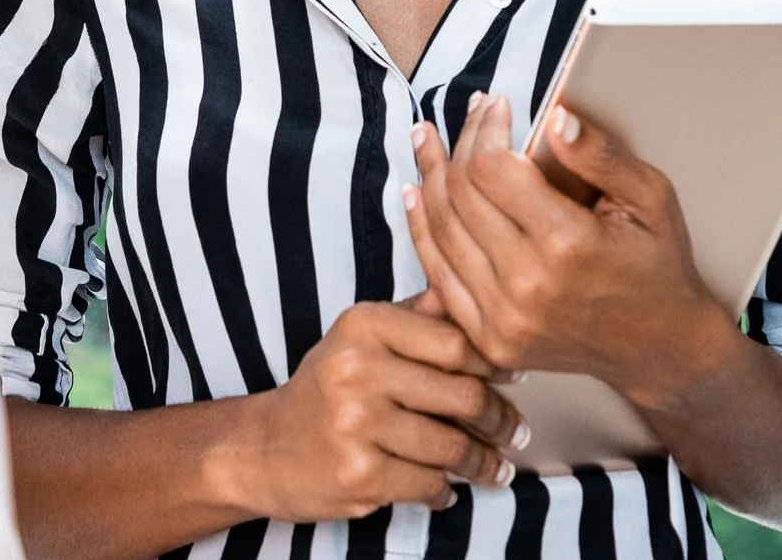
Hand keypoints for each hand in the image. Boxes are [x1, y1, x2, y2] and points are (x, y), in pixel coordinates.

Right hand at [222, 299, 528, 522]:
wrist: (265, 449)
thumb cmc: (326, 389)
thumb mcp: (361, 338)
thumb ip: (415, 316)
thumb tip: (472, 292)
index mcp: (363, 325)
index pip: (455, 342)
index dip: (494, 363)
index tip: (514, 376)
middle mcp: (357, 368)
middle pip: (463, 395)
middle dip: (500, 419)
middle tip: (515, 430)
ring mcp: (357, 424)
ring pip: (453, 446)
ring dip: (484, 463)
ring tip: (496, 467)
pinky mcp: (360, 474)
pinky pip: (430, 484)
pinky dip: (445, 490)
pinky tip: (447, 487)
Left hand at [403, 93, 738, 410]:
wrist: (660, 346)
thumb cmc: (658, 266)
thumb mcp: (651, 199)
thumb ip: (600, 155)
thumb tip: (556, 117)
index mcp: (569, 246)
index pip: (493, 168)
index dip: (486, 128)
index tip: (496, 105)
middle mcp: (528, 286)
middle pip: (460, 194)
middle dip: (458, 143)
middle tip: (469, 114)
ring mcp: (504, 318)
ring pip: (440, 229)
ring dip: (430, 176)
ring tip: (428, 140)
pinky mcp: (490, 338)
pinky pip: (437, 273)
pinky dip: (421, 228)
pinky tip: (418, 192)